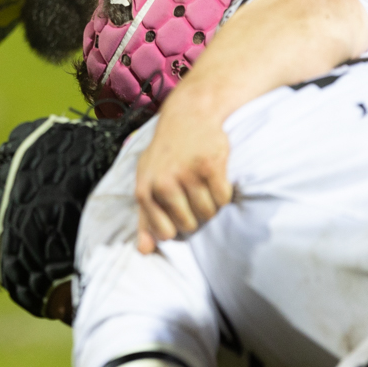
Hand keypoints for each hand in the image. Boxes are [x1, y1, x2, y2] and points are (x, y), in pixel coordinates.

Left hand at [134, 118, 232, 254]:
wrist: (188, 114)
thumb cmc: (165, 153)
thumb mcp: (146, 180)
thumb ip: (144, 217)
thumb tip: (143, 252)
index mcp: (145, 190)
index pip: (166, 233)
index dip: (177, 227)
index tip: (179, 212)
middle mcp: (164, 183)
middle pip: (190, 225)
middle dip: (196, 215)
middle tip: (193, 194)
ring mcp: (187, 174)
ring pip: (209, 214)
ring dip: (211, 205)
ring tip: (203, 185)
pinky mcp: (211, 166)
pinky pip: (224, 198)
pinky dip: (224, 193)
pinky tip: (215, 177)